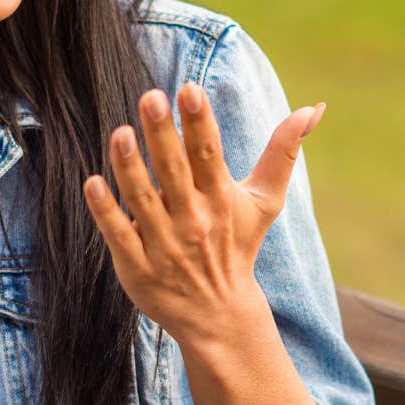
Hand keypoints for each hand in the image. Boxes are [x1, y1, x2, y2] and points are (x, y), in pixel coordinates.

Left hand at [82, 85, 324, 347]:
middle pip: (175, 171)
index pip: (209, 155)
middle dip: (163, 134)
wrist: (219, 315)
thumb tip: (313, 107)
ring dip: (130, 166)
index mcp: (220, 199)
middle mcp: (193, 219)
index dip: (199, 122)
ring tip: (121, 133)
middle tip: (150, 96)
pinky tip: (92, 183)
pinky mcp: (137, 267)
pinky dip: (106, 211)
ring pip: (143, 199)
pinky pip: (118, 235)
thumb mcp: (265, 201)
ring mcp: (164, 245)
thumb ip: (283, 152)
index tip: (189, 90)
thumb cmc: (238, 246)